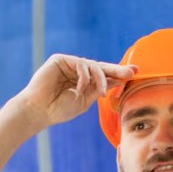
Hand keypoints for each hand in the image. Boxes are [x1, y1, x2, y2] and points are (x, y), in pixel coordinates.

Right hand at [15, 54, 137, 129]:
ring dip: (100, 78)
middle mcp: (76, 71)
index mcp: (82, 82)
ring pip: (92, 65)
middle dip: (117, 70)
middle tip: (132, 71)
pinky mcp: (60, 60)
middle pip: (100, 67)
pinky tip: (80, 88)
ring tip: (102, 92)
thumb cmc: (59, 109)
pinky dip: (84, 76)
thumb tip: (118, 79)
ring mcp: (68, 64)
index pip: (102, 76)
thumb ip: (99, 88)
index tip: (134, 74)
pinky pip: (80, 63)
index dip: (117, 75)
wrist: (39, 111)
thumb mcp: (85, 100)